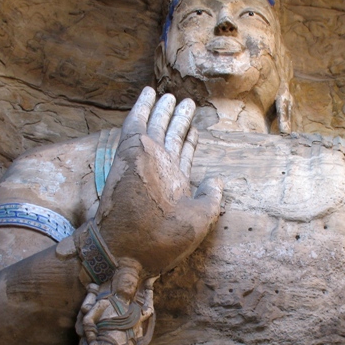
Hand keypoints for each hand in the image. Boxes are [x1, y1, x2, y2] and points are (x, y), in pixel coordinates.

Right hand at [95, 87, 222, 275]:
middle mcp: (161, 170)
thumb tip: (216, 177)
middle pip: (172, 137)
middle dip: (179, 120)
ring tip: (173, 95)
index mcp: (176, 185)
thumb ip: (211, 197)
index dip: (191, 141)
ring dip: (165, 110)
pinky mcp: (129, 152)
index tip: (195, 127)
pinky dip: (142, 106)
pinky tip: (150, 92)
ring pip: (157, 126)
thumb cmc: (162, 243)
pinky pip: (136, 123)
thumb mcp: (199, 221)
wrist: (128, 251)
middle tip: (186, 101)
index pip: (185, 156)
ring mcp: (145, 160)